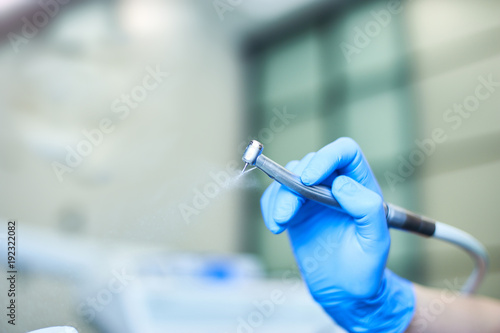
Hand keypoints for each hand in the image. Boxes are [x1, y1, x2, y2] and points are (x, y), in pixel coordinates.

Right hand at [261, 137, 413, 331]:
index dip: (326, 157)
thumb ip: (366, 210)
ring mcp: (313, 196)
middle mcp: (335, 185)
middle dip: (294, 185)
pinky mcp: (295, 209)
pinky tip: (276, 226)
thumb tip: (341, 184)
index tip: (309, 178)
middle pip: (309, 161)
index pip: (345, 152)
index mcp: (361, 186)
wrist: (344, 291)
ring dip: (279, 197)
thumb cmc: (366, 268)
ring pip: (288, 176)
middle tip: (287, 215)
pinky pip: (275, 195)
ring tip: (280, 224)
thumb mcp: (375, 241)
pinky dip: (270, 206)